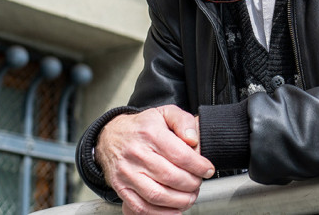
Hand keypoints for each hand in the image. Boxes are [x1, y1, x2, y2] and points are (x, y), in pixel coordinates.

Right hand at [96, 105, 214, 214]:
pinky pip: (140, 207)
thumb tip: (193, 139)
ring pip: (157, 195)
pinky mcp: (120, 188)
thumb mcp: (165, 112)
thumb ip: (183, 121)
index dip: (199, 166)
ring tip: (190, 196)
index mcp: (151, 134)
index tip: (208, 170)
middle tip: (199, 183)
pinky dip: (160, 213)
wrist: (110, 136)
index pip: (181, 155)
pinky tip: (174, 210)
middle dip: (192, 184)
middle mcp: (137, 154)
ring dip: (179, 201)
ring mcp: (127, 173)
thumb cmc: (142, 126)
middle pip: (171, 177)